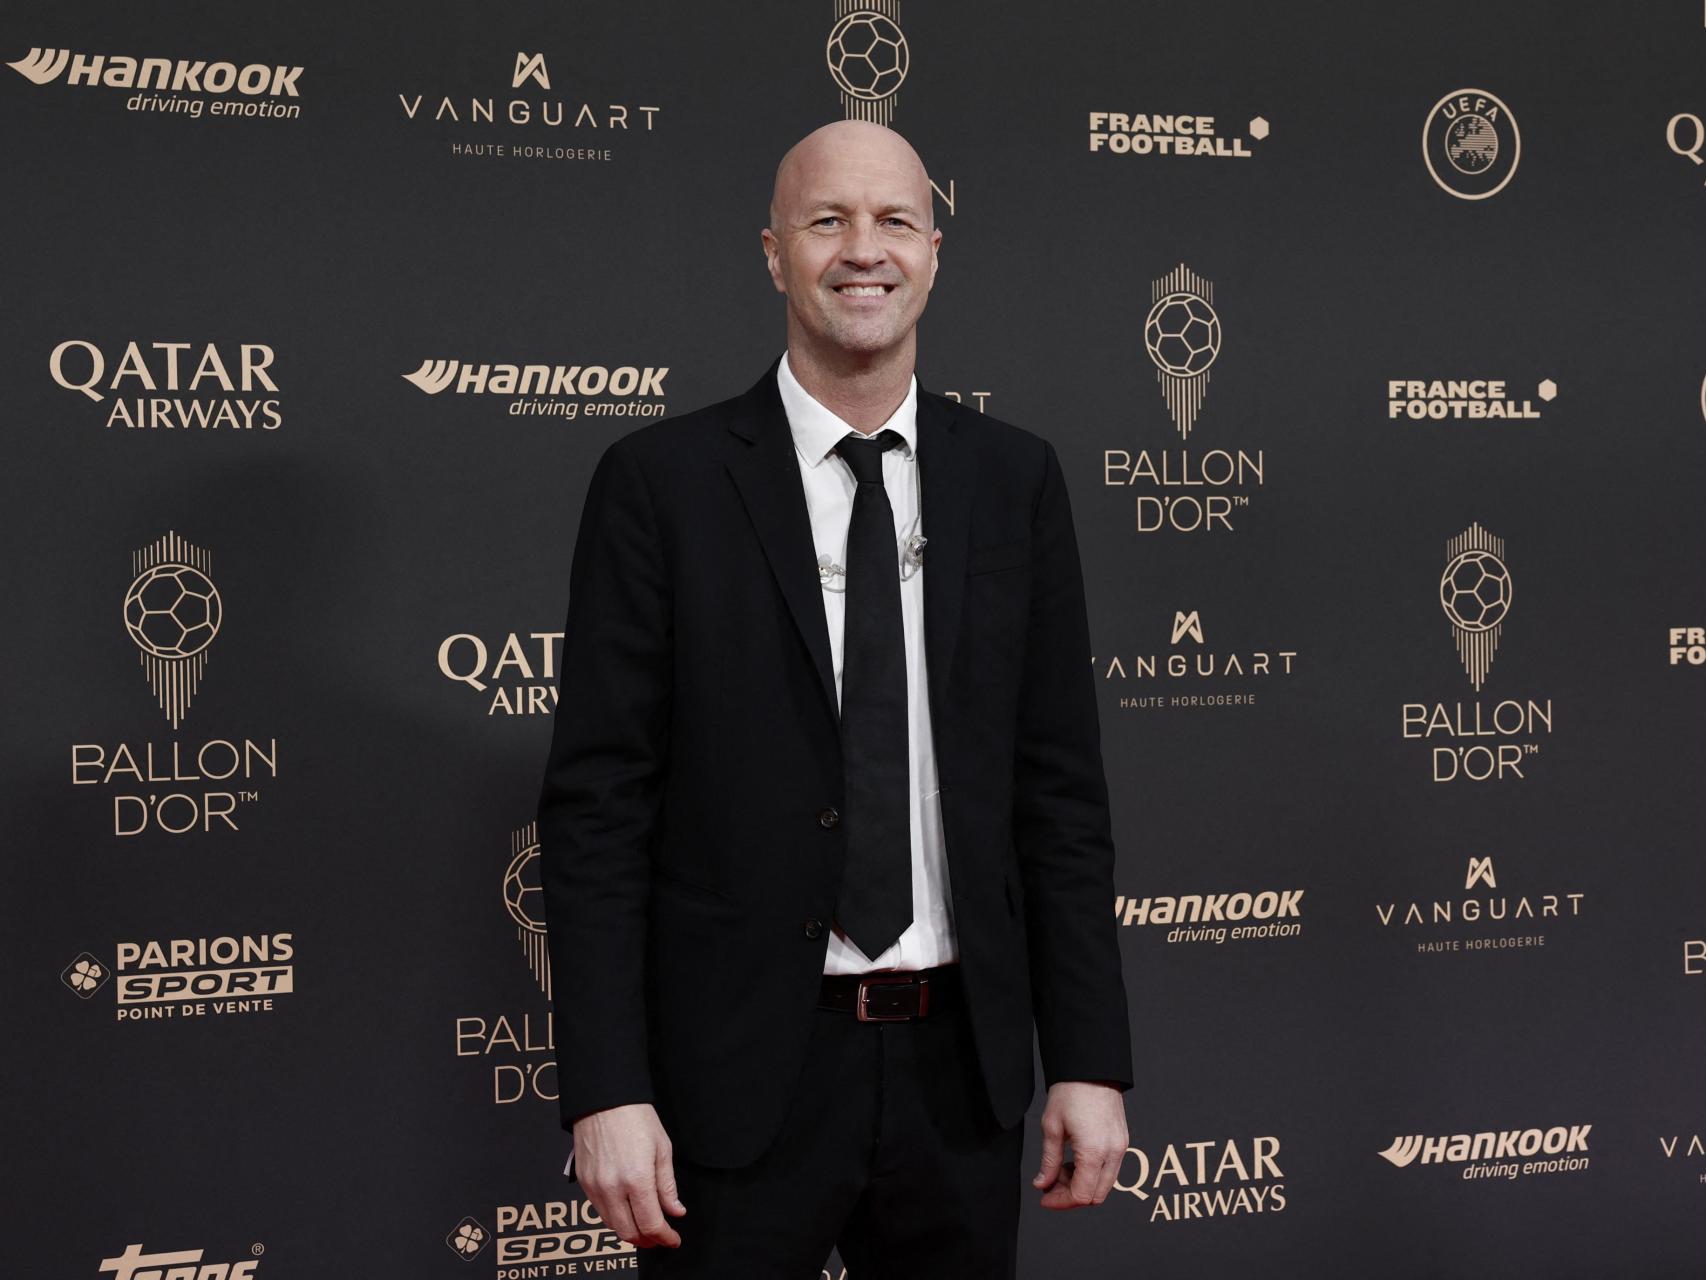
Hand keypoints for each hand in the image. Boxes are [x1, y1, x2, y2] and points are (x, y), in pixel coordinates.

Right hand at [571, 1103, 686, 1247]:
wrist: (604, 1100)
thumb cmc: (636, 1118)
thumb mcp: (662, 1149)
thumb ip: (667, 1185)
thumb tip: (675, 1211)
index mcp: (637, 1179)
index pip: (651, 1224)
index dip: (665, 1237)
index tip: (673, 1239)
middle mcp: (613, 1188)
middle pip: (630, 1232)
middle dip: (648, 1241)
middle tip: (661, 1237)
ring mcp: (595, 1187)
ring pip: (613, 1226)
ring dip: (631, 1232)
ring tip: (646, 1227)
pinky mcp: (584, 1183)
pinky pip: (600, 1212)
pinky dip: (615, 1219)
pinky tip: (627, 1212)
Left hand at [1031, 1080, 1127, 1209]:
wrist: (1091, 1068)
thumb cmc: (1070, 1092)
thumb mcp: (1051, 1128)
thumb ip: (1048, 1161)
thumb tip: (1042, 1183)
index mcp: (1094, 1152)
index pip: (1082, 1195)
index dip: (1062, 1201)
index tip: (1045, 1197)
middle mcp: (1113, 1152)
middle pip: (1096, 1195)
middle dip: (1071, 1196)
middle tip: (1050, 1187)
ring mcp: (1121, 1147)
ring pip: (1104, 1184)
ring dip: (1082, 1185)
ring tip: (1059, 1171)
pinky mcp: (1122, 1140)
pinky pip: (1110, 1169)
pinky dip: (1092, 1173)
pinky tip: (1073, 1161)